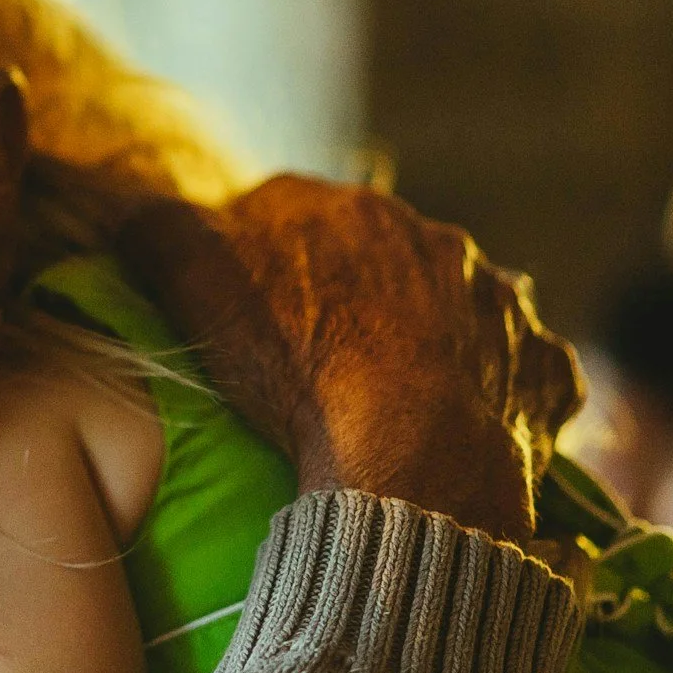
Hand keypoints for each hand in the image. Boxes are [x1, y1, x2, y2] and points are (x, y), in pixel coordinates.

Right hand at [117, 178, 582, 543]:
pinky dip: (497, 390)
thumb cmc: (296, 369)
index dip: (262, 257)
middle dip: (356, 290)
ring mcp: (499, 306)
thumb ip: (156, 229)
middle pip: (380, 256)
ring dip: (433, 334)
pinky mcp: (542, 370)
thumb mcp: (195, 283)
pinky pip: (519, 371)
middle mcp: (434, 240)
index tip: (246, 311)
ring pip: (459, 306)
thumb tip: (130, 209)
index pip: (292, 213)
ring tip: (395, 396)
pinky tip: (468, 424)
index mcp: (349, 210)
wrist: (409, 463)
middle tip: (319, 359)